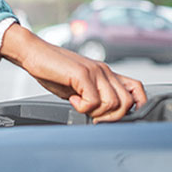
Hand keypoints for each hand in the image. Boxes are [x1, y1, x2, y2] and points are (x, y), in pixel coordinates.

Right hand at [0, 23, 145, 121]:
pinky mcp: (82, 74)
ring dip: (96, 112)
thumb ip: (93, 98)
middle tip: (93, 116)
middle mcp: (105, 71)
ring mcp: (95, 71)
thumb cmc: (53, 71)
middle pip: (127, 102)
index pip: (136, 89)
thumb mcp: (79, 87)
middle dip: (111, 117)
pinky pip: (93, 101)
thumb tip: (101, 118)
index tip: (119, 118)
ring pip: (113, 103)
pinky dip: (82, 108)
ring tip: (81, 105)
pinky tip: (72, 100)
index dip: (137, 106)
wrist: (34, 53)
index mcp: (106, 74)